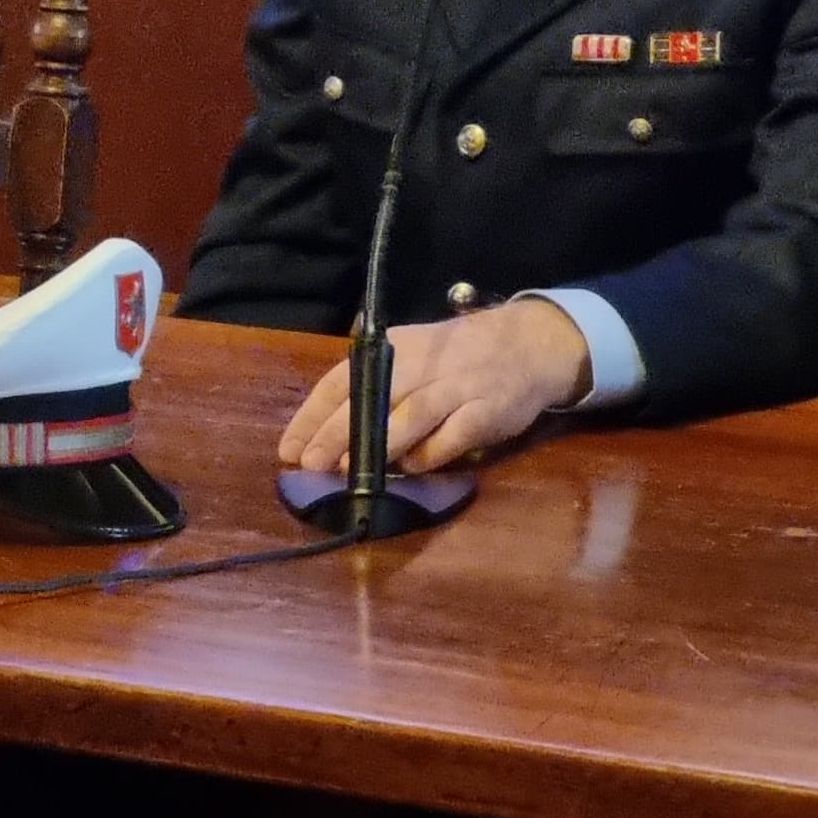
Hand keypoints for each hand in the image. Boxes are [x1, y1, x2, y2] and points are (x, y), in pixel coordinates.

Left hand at [276, 300, 591, 476]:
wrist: (528, 345)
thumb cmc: (458, 355)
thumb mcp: (413, 355)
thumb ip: (376, 386)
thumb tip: (330, 433)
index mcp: (394, 349)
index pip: (342, 380)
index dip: (312, 415)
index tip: (290, 449)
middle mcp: (421, 365)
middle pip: (370, 399)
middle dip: (336, 434)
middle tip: (310, 466)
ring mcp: (454, 388)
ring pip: (408, 416)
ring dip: (376, 446)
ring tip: (348, 472)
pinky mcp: (484, 412)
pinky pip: (451, 437)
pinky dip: (429, 455)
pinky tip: (412, 469)